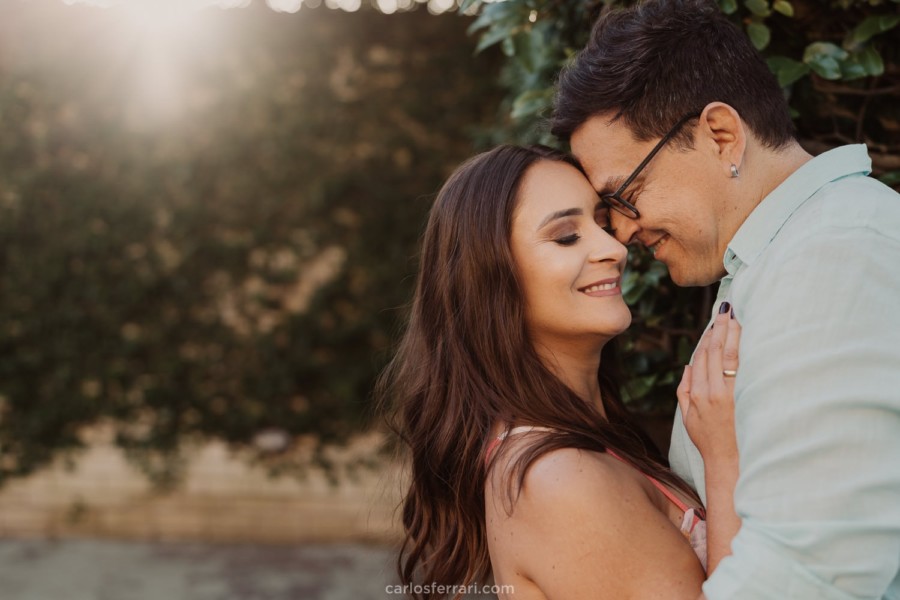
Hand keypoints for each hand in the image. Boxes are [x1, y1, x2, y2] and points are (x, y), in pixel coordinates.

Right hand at [676, 303, 740, 461]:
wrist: (728, 461)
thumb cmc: (707, 439)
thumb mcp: (687, 416)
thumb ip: (685, 389)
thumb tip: (689, 365)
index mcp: (698, 393)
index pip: (702, 357)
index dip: (708, 337)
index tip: (713, 322)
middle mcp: (714, 391)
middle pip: (716, 351)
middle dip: (721, 327)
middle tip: (726, 308)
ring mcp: (731, 395)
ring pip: (731, 357)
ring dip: (734, 334)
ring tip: (737, 317)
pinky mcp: (745, 399)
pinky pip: (744, 370)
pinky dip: (744, 352)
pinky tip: (747, 339)